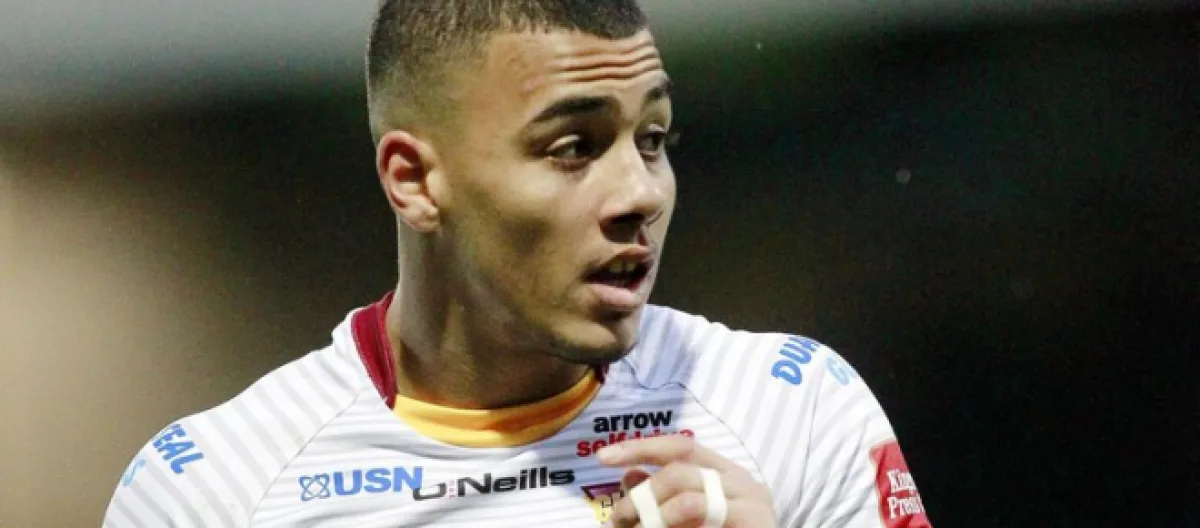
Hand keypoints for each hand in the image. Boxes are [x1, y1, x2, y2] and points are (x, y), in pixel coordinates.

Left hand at [596, 435, 776, 527]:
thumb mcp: (696, 511)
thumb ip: (664, 494)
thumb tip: (628, 475)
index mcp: (727, 471)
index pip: (680, 447)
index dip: (640, 447)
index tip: (603, 457)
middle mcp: (741, 483)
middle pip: (679, 473)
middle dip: (641, 496)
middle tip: (616, 519)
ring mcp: (750, 507)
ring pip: (687, 502)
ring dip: (652, 518)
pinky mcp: (752, 526)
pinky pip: (701, 525)